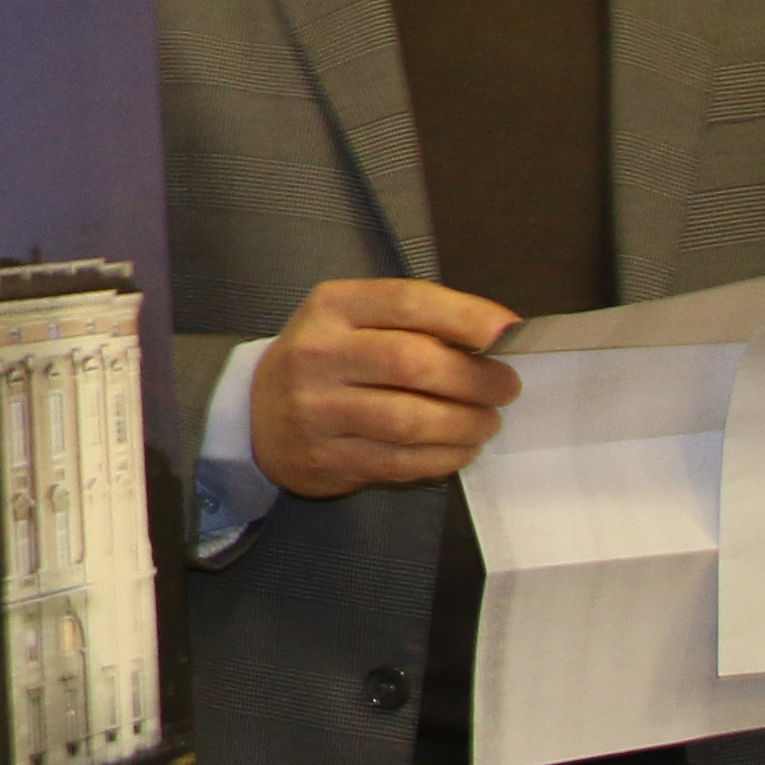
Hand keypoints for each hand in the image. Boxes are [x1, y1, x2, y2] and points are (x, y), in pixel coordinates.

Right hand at [250, 275, 526, 498]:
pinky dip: (444, 457)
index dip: (467, 317)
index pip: (407, 302)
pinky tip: (460, 448)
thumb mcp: (354, 320)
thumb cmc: (328, 360)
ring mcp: (316, 409)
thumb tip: (500, 335)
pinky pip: (400, 462)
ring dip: (465, 424)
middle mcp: (317, 354)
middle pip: (412, 363)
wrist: (256, 413)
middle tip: (505, 388)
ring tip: (486, 422)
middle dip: (475, 378)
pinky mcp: (325, 458)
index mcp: (331, 307)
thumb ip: (417, 322)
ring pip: (409, 420)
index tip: (508, 334)